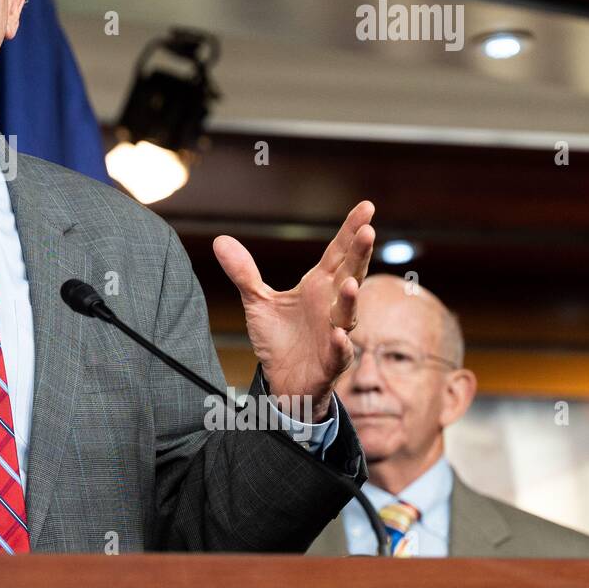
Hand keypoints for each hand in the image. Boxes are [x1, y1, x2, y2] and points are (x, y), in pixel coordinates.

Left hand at [213, 201, 374, 421]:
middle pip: (350, 274)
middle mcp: (332, 306)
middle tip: (368, 231)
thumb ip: (243, 272)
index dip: (351, 230)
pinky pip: (339, 352)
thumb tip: (220, 239)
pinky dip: (341, 345)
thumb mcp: (257, 302)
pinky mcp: (330, 361)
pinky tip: (339, 336)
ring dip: (352, 299)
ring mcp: (334, 333)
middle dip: (359, 255)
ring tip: (352, 283)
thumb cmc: (280, 339)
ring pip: (348, 314)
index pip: (338, 253)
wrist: (282, 381)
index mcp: (318, 287)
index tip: (367, 206)